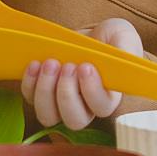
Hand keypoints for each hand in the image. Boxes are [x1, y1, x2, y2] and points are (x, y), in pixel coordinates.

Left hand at [23, 18, 143, 130]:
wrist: (89, 35)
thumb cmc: (110, 39)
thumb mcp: (123, 36)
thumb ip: (126, 48)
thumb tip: (123, 59)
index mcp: (109, 96)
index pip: (101, 107)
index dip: (92, 91)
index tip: (86, 66)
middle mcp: (85, 107)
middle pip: (74, 120)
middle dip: (67, 93)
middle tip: (67, 66)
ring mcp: (61, 104)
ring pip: (49, 116)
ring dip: (46, 91)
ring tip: (50, 63)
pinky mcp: (42, 95)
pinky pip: (30, 99)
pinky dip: (30, 83)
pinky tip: (35, 64)